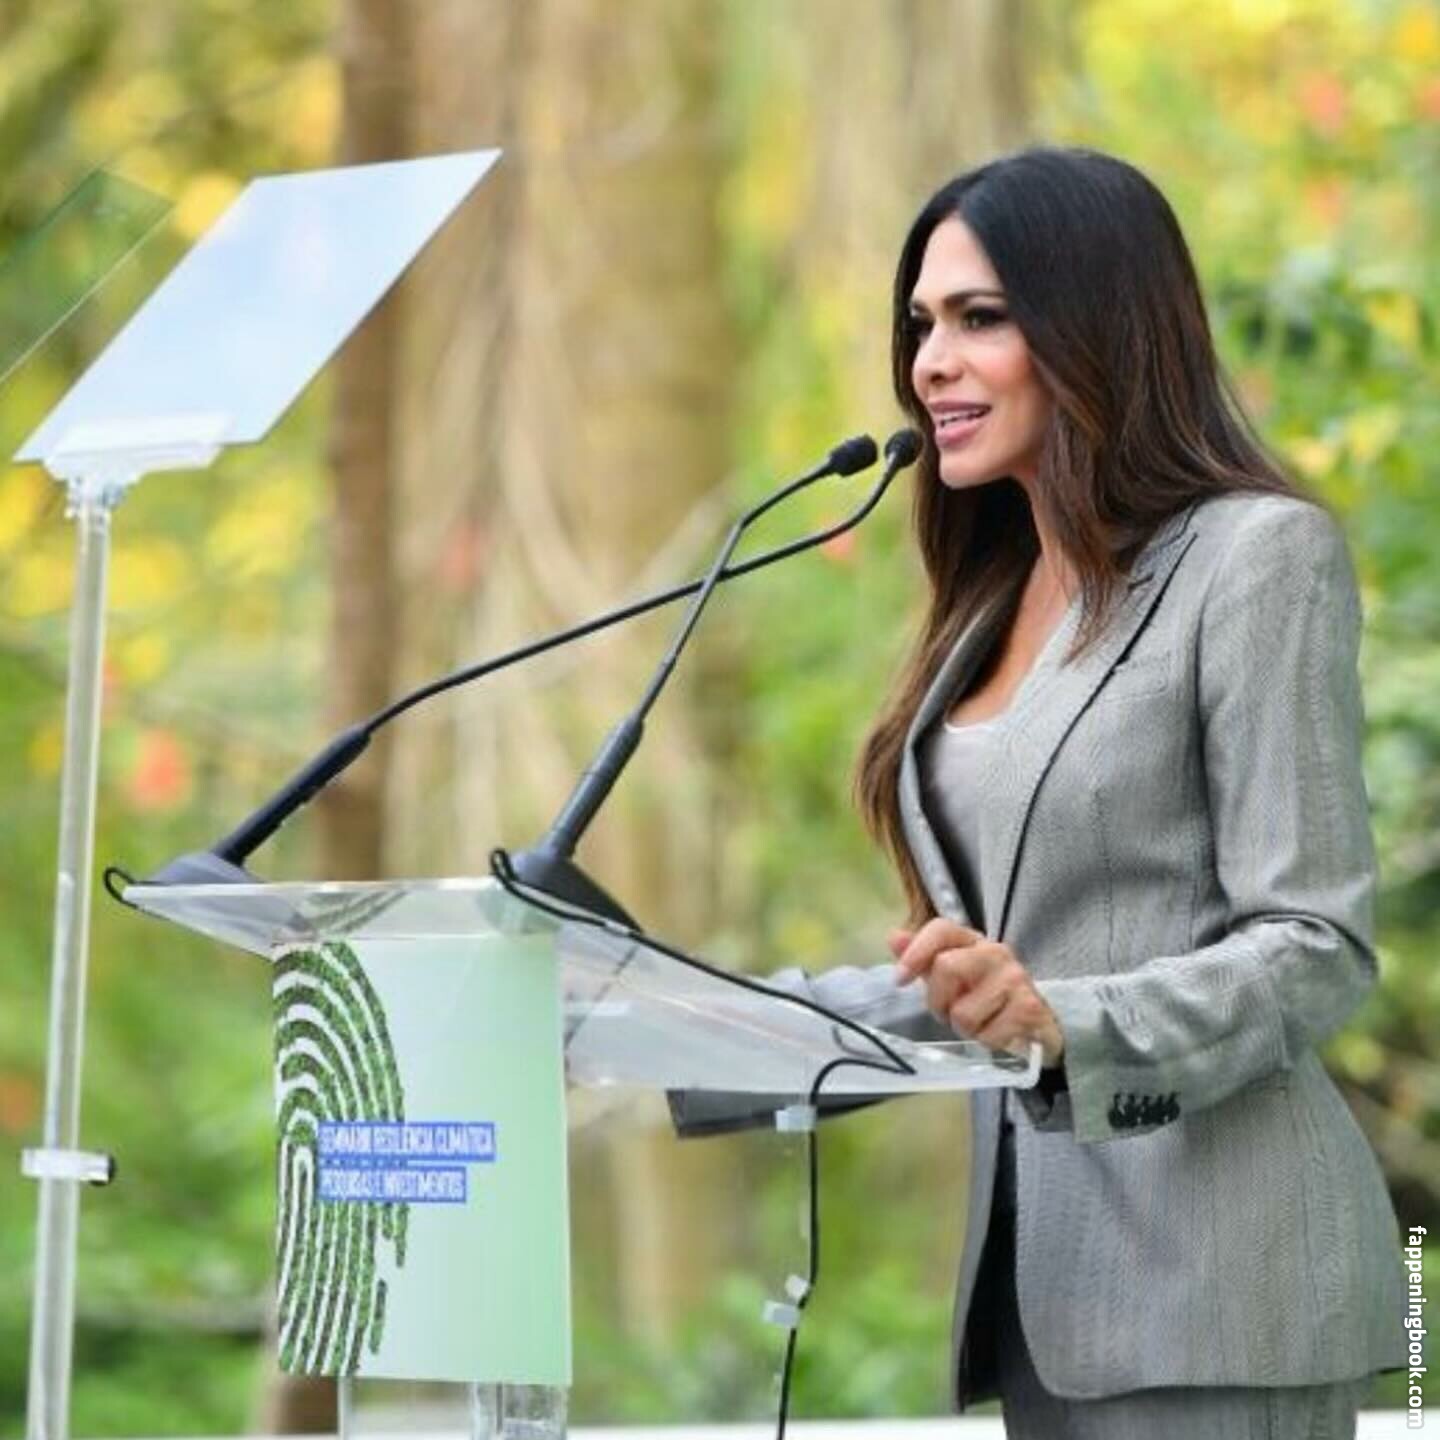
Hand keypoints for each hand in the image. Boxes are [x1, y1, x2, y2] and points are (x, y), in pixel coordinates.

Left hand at [889, 919, 1064, 1066]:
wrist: (1038, 1023)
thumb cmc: (986, 997)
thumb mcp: (952, 978)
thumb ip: (923, 959)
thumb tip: (894, 937)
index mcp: (972, 941)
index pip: (942, 929)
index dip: (916, 952)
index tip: (900, 980)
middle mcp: (995, 952)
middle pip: (947, 968)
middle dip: (939, 1002)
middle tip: (948, 1012)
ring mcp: (1015, 978)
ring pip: (964, 1012)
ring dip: (964, 1028)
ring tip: (978, 1023)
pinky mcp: (1029, 1007)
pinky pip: (987, 1035)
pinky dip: (985, 1042)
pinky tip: (997, 1033)